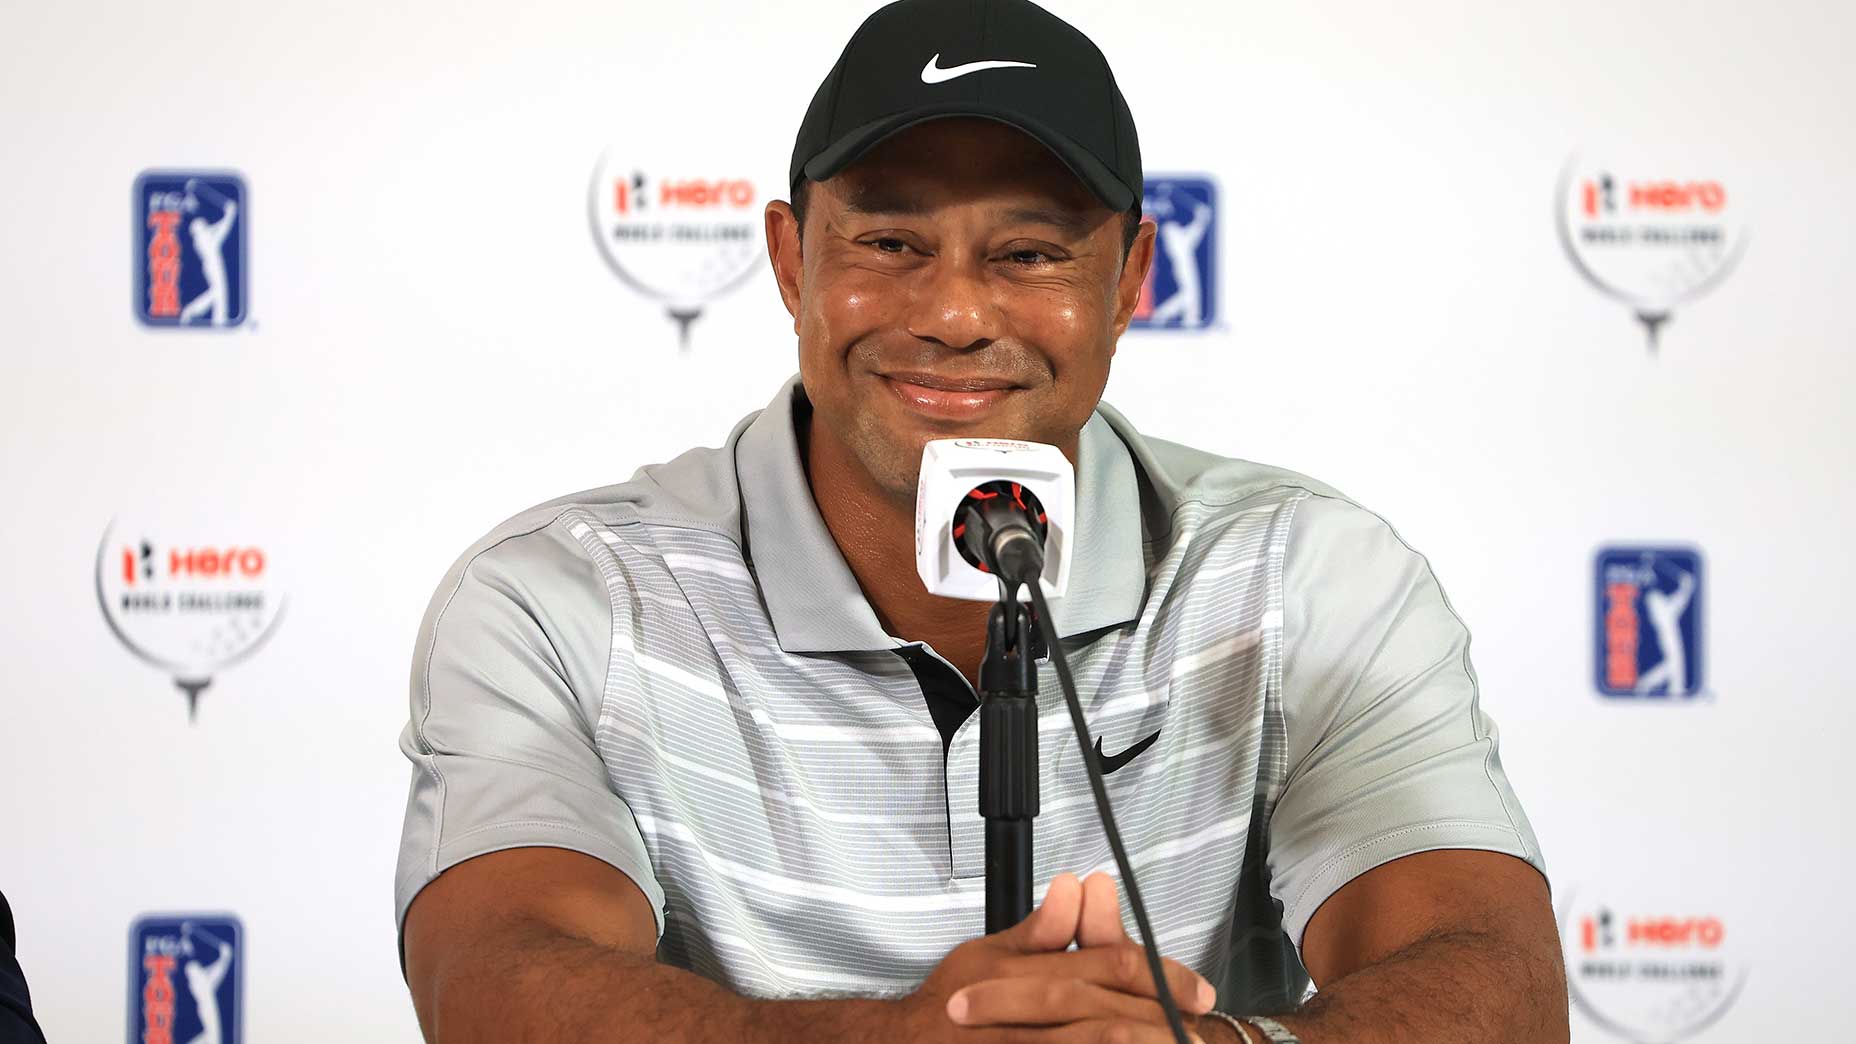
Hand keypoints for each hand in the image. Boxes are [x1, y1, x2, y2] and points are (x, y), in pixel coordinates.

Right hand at [893, 871, 1219, 1041]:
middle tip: (1199, 1032)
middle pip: (1109, 1017)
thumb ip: (1040, 930)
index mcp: (1022, 974)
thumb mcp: (987, 955)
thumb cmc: (949, 1004)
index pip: (1107, 966)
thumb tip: (1077, 887)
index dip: (1162, 978)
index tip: (1199, 992)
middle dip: (1161, 1024)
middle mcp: (1022, 1015)